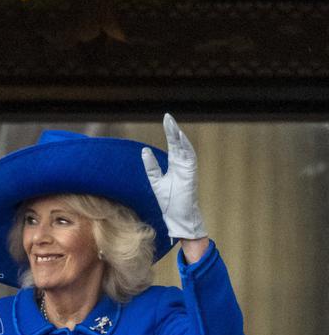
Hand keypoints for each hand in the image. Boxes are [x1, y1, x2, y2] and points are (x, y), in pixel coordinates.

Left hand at [141, 114, 206, 240]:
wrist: (177, 218)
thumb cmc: (169, 202)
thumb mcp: (155, 182)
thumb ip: (151, 167)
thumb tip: (144, 151)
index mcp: (175, 166)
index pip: (172, 146)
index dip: (169, 133)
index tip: (166, 120)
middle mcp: (182, 165)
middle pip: (178, 144)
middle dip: (173, 130)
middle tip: (168, 117)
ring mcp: (187, 169)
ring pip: (184, 149)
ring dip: (178, 137)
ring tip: (172, 125)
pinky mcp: (190, 174)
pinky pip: (190, 158)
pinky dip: (185, 148)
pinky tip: (179, 138)